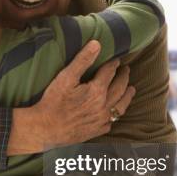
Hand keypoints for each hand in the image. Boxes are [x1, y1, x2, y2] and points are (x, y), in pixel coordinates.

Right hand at [10, 41, 134, 152]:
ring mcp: (101, 120)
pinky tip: (114, 112)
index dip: (113, 64)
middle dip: (124, 77)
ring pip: (121, 106)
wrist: (45, 129)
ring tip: (131, 89)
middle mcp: (104, 105)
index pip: (109, 72)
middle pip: (119, 88)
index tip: (116, 59)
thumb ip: (82, 60)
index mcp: (97, 90)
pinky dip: (116, 114)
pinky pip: (112, 122)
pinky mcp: (96, 131)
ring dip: (127, 96)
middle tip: (126, 70)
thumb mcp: (65, 78)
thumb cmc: (52, 102)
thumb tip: (97, 44)